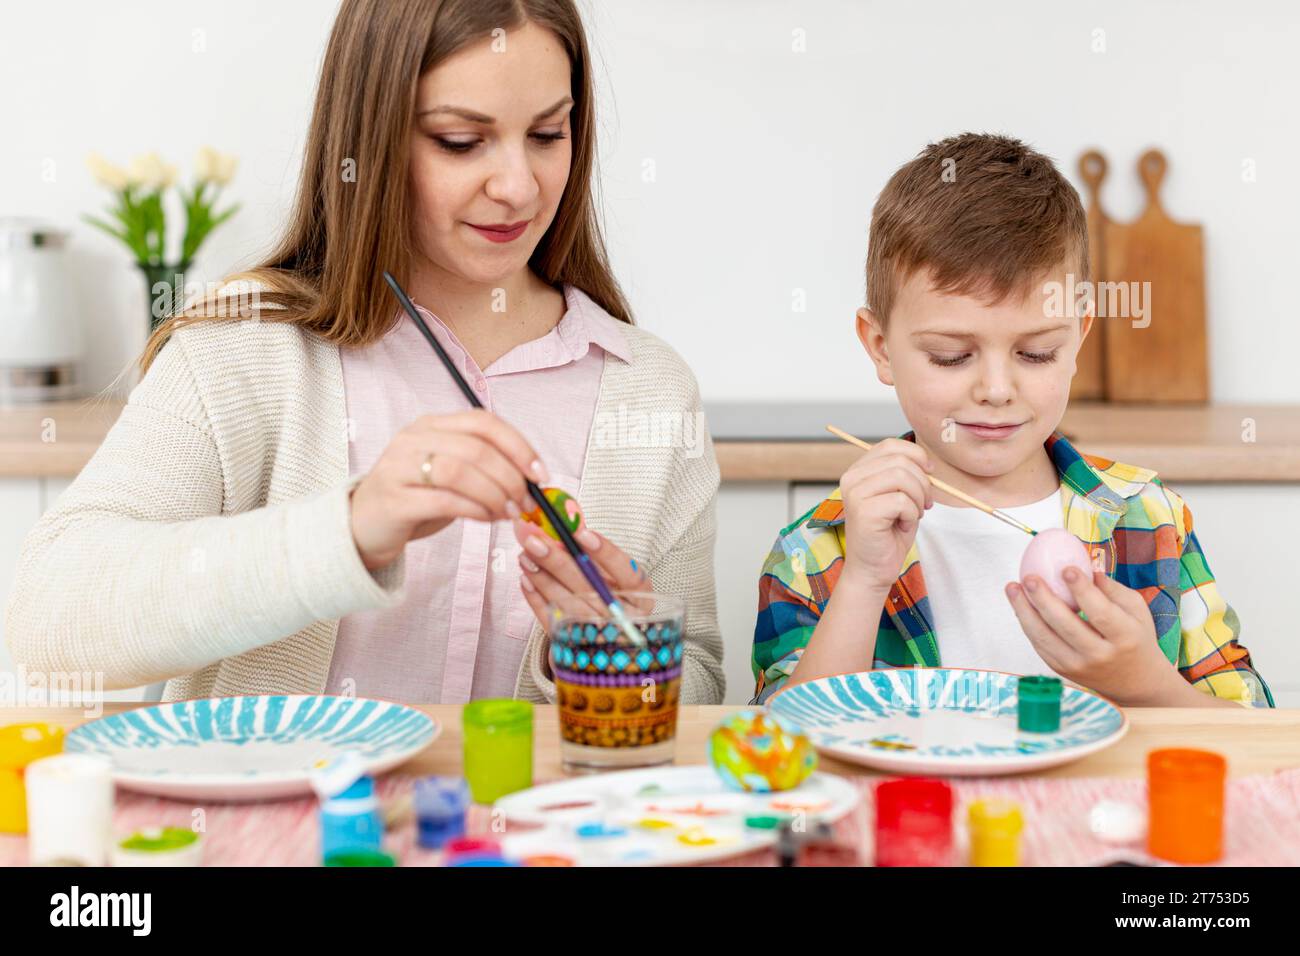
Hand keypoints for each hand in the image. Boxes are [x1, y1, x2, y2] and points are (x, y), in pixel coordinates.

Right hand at [349, 409, 545, 571]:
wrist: (362, 526)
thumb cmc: (415, 499)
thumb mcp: (450, 474)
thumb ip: (484, 468)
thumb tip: (531, 481)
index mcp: (431, 425)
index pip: (484, 422)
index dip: (519, 446)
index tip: (540, 474)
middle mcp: (413, 439)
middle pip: (476, 448)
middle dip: (511, 477)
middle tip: (525, 502)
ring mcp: (399, 467)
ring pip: (461, 472)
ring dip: (494, 495)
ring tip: (507, 513)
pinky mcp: (395, 500)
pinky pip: (446, 501)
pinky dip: (475, 510)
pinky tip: (486, 520)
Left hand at [512, 519, 652, 627]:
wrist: (605, 640)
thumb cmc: (612, 595)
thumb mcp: (615, 575)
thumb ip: (594, 551)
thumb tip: (568, 520)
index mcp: (640, 597)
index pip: (627, 573)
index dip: (606, 553)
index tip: (581, 533)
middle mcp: (623, 618)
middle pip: (588, 587)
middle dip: (558, 560)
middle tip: (534, 539)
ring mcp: (597, 634)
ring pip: (567, 604)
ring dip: (542, 577)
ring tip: (525, 555)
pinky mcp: (573, 645)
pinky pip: (552, 621)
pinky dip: (536, 599)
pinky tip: (526, 579)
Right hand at [839, 438, 933, 590]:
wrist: (873, 569)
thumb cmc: (887, 534)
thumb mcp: (899, 496)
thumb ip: (906, 474)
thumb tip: (927, 461)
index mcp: (858, 471)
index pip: (890, 445)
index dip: (916, 455)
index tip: (929, 474)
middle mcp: (852, 478)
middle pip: (900, 460)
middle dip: (923, 482)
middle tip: (924, 504)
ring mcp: (855, 494)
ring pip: (903, 477)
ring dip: (918, 498)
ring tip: (912, 515)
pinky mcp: (863, 511)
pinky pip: (901, 501)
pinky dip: (911, 514)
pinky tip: (902, 526)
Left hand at [1005, 566, 1185, 705]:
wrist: (1135, 681)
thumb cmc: (1135, 638)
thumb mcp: (1136, 610)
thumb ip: (1113, 589)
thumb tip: (1088, 566)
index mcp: (1125, 637)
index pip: (1101, 613)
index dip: (1082, 590)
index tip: (1066, 568)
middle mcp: (1101, 655)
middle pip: (1067, 626)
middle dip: (1044, 599)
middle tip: (1030, 577)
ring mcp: (1079, 666)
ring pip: (1045, 638)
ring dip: (1024, 611)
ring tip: (1012, 587)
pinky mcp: (1063, 671)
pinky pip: (1040, 645)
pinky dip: (1028, 624)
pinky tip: (1020, 605)